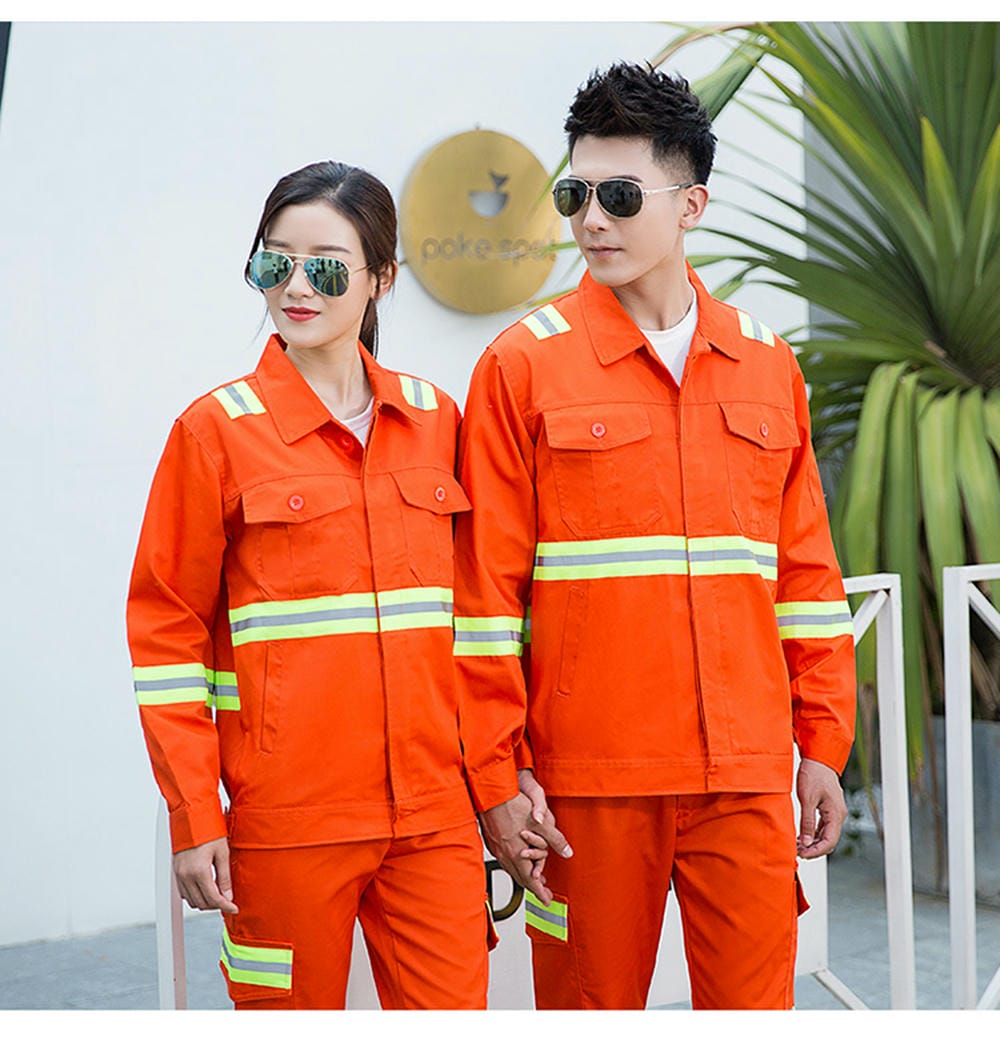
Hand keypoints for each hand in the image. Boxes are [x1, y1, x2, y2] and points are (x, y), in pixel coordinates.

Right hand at [173, 836, 238, 913]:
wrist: (192, 815)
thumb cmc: (208, 829)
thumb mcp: (222, 852)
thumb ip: (225, 876)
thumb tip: (228, 895)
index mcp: (199, 871)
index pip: (213, 898)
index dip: (225, 906)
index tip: (233, 908)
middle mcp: (186, 875)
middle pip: (201, 903)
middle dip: (216, 905)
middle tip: (228, 900)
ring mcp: (179, 874)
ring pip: (191, 900)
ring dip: (205, 901)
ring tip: (218, 894)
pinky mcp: (176, 871)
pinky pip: (184, 892)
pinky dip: (195, 895)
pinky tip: (205, 888)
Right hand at [480, 773, 571, 905]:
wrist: (491, 793)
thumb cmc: (512, 804)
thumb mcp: (541, 823)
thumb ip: (555, 839)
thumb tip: (567, 852)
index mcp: (517, 854)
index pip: (531, 881)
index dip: (540, 892)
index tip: (546, 900)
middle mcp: (505, 855)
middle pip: (520, 878)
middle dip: (533, 886)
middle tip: (543, 892)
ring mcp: (496, 848)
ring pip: (511, 869)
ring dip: (523, 875)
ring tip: (533, 876)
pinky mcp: (491, 841)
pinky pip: (504, 859)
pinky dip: (514, 864)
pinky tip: (518, 859)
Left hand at [796, 758, 847, 858]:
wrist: (818, 758)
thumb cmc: (813, 774)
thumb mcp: (806, 799)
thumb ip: (806, 822)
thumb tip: (806, 842)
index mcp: (836, 814)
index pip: (829, 842)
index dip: (816, 851)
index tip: (802, 855)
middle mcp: (838, 815)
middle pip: (829, 840)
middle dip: (814, 849)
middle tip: (797, 852)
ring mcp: (834, 812)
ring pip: (826, 834)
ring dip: (813, 842)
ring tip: (797, 846)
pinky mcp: (829, 808)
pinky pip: (823, 826)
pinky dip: (813, 833)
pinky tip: (802, 836)